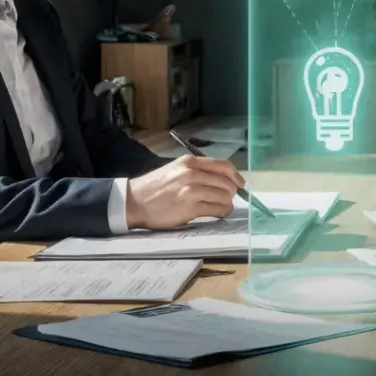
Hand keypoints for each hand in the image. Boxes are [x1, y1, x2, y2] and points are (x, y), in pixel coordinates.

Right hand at [125, 155, 244, 229]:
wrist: (134, 202)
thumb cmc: (155, 186)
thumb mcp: (176, 169)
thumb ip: (197, 171)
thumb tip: (220, 178)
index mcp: (189, 162)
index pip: (222, 165)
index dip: (235, 175)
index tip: (240, 183)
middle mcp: (192, 174)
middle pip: (226, 181)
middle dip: (232, 191)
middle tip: (230, 197)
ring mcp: (191, 191)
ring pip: (223, 196)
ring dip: (227, 202)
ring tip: (224, 206)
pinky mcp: (190, 208)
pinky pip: (216, 210)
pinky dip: (222, 212)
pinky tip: (220, 212)